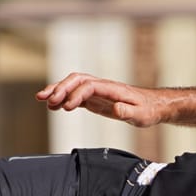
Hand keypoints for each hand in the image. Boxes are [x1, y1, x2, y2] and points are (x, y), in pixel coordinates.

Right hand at [35, 73, 167, 127]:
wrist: (153, 106)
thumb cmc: (148, 110)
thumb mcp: (141, 115)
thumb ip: (128, 111)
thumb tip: (116, 109)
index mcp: (112, 88)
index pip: (89, 86)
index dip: (76, 94)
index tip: (68, 107)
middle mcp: (102, 86)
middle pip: (76, 80)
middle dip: (60, 87)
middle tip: (46, 99)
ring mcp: (97, 91)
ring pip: (73, 85)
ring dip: (57, 91)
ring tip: (42, 100)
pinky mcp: (95, 99)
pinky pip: (75, 95)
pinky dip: (63, 99)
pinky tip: (53, 106)